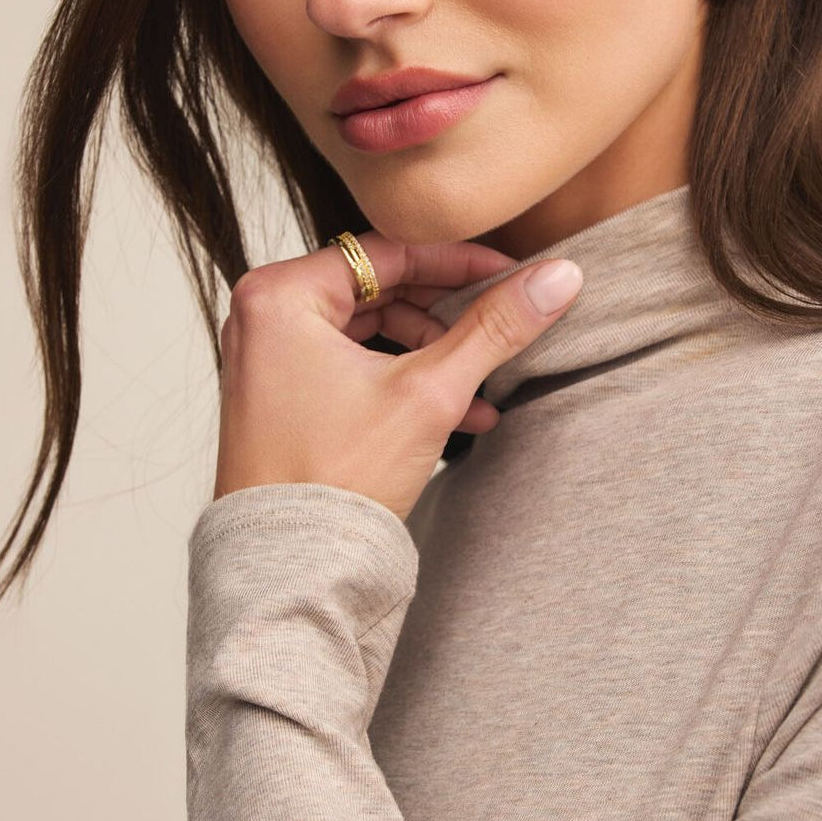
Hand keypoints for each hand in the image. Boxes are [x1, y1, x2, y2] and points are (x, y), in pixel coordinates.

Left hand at [211, 233, 583, 519]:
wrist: (292, 569)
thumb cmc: (335, 479)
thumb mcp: (430, 392)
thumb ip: (495, 327)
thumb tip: (557, 277)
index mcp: (280, 296)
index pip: (388, 251)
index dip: (461, 262)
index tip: (512, 273)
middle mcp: (264, 318)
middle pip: (381, 290)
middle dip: (449, 317)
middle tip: (501, 326)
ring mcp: (269, 359)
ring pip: (373, 333)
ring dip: (435, 357)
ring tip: (483, 390)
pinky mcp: (283, 397)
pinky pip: (354, 367)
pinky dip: (404, 381)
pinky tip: (460, 416)